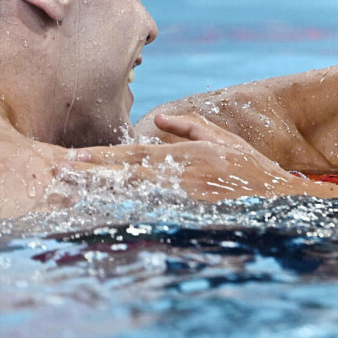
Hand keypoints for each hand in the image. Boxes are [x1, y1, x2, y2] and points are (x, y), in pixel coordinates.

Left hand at [55, 115, 337, 200]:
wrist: (279, 198)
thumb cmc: (250, 168)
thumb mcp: (222, 139)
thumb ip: (189, 126)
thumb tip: (159, 118)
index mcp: (185, 154)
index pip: (134, 154)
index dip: (101, 157)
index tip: (72, 158)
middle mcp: (181, 174)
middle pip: (127, 174)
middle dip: (92, 174)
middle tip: (58, 175)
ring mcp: (184, 198)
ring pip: (134, 196)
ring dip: (102, 196)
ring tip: (72, 196)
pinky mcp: (190, 216)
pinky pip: (153, 217)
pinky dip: (127, 218)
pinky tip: (105, 219)